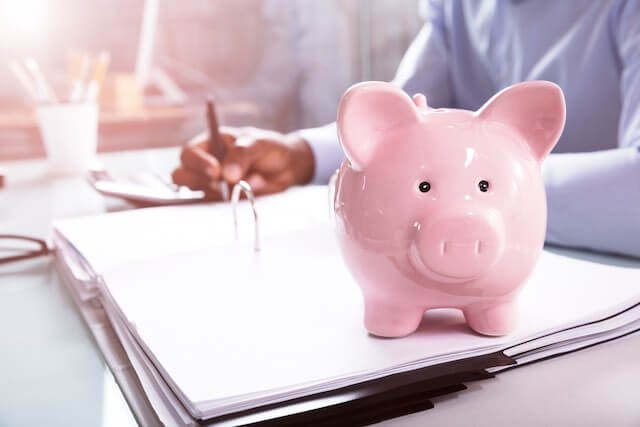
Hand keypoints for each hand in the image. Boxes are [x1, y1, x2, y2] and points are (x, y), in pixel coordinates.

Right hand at [171, 127, 314, 199]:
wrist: (287, 167)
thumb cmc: (268, 148)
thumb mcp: (257, 144)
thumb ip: (241, 155)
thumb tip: (227, 176)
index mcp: (210, 144)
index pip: (189, 153)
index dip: (197, 163)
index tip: (216, 171)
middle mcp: (205, 165)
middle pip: (182, 176)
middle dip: (200, 181)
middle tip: (223, 183)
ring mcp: (212, 184)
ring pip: (197, 194)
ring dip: (216, 193)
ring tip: (241, 186)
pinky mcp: (222, 200)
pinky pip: (215, 206)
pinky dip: (230, 204)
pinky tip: (248, 194)